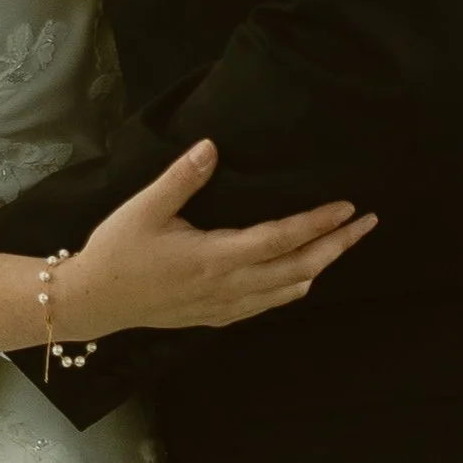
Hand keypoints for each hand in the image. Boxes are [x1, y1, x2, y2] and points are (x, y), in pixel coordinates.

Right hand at [56, 141, 376, 342]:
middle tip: (367, 223)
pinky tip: (302, 276)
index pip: (281, 238)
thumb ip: (181, 177)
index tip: (348, 206)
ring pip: (289, 290)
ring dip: (322, 266)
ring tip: (343, 244)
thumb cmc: (118, 251)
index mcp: (215, 257)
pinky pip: (269, 304)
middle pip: (299, 267)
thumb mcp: (144, 208)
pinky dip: (295, 287)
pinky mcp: (217, 316)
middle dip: (337, 245)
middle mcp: (229, 286)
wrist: (94, 301)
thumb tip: (212, 146)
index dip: (318, 223)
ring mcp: (226, 306)